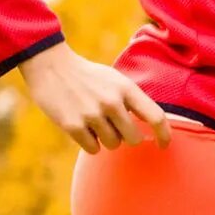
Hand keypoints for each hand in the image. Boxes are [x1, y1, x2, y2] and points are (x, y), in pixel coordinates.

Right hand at [18, 46, 169, 153]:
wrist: (50, 65)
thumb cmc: (88, 76)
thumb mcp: (115, 81)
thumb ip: (133, 101)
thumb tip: (153, 129)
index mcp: (126, 89)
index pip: (156, 117)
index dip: (164, 134)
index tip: (164, 145)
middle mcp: (111, 102)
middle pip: (134, 139)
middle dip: (127, 137)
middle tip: (114, 127)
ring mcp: (91, 114)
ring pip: (112, 145)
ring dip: (106, 139)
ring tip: (93, 121)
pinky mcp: (72, 125)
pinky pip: (93, 149)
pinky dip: (90, 143)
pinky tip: (82, 127)